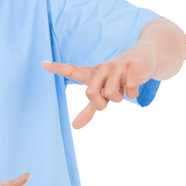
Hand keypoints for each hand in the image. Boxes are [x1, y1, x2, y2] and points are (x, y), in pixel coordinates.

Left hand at [42, 44, 156, 129]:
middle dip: (101, 103)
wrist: (143, 59)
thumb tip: (74, 126)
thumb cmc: (118, 79)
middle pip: (91, 93)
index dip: (57, 69)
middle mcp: (101, 68)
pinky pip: (130, 89)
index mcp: (92, 74)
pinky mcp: (132, 65)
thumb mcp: (103, 94)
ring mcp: (117, 66)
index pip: (72, 70)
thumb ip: (89, 110)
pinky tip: (134, 86)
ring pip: (111, 93)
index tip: (42, 63)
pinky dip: (133, 94)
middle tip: (109, 98)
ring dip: (119, 98)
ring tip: (123, 88)